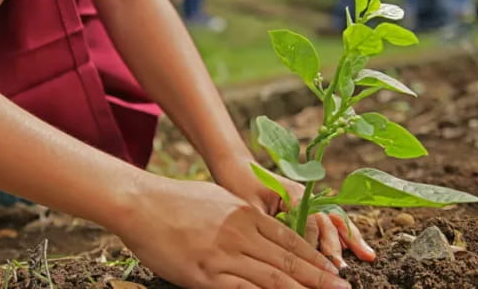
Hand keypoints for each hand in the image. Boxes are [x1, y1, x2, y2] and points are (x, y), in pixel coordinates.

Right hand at [112, 176, 351, 288]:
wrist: (143, 203)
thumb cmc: (179, 200)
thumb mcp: (220, 200)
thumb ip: (244, 217)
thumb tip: (262, 228)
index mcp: (247, 215)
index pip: (291, 240)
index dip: (315, 258)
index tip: (334, 270)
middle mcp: (242, 234)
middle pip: (288, 260)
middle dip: (319, 278)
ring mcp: (224, 255)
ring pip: (272, 277)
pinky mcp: (204, 275)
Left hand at [211, 158, 375, 269]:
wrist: (236, 166)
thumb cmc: (238, 185)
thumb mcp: (250, 208)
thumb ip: (269, 227)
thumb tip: (283, 251)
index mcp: (292, 193)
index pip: (311, 222)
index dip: (315, 244)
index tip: (320, 264)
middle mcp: (305, 195)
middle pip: (327, 221)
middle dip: (337, 245)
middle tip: (342, 269)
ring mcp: (308, 199)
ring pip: (334, 219)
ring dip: (350, 238)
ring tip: (368, 256)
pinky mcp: (305, 205)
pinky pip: (328, 219)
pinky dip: (342, 232)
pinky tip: (353, 246)